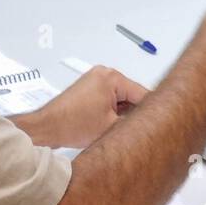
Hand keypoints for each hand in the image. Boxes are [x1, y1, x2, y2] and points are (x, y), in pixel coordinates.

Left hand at [32, 66, 148, 147]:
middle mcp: (104, 74)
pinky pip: (110, 100)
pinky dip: (113, 112)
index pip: (143, 94)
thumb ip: (135, 123)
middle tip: (137, 130)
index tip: (159, 124)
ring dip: (123, 114)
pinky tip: (110, 125)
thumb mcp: (112, 127)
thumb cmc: (70, 124)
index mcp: (111, 77)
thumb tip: (150, 124)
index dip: (151, 113)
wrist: (46, 128)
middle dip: (135, 113)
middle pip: (132, 96)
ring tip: (118, 128)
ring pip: (121, 99)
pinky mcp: (90, 90)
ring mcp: (95, 81)